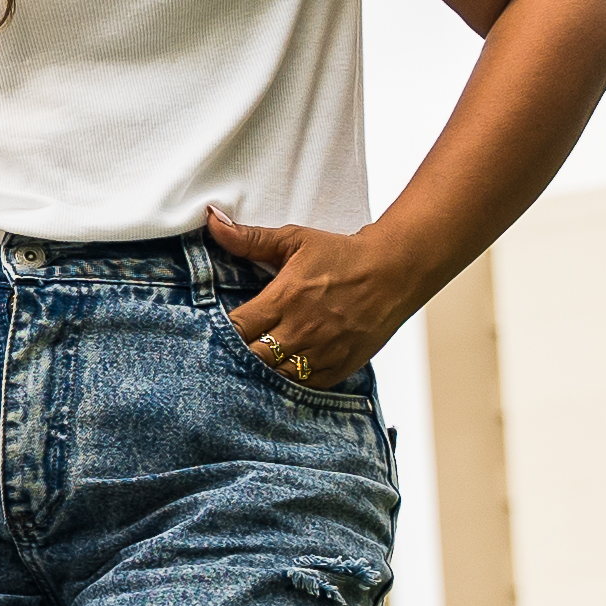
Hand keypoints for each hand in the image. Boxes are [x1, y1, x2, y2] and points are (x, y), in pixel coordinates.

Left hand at [200, 207, 406, 387]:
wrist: (394, 271)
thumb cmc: (342, 255)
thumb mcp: (294, 240)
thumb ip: (249, 238)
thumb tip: (212, 219)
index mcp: (285, 298)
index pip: (238, 328)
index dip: (223, 332)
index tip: (220, 328)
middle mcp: (301, 329)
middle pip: (253, 358)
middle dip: (240, 354)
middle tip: (235, 348)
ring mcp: (322, 351)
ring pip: (277, 377)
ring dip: (264, 371)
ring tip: (258, 361)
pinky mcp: (340, 366)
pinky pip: (306, 387)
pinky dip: (292, 381)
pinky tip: (285, 370)